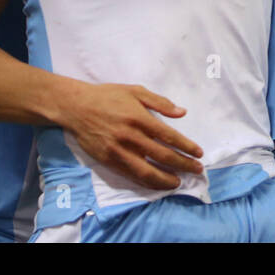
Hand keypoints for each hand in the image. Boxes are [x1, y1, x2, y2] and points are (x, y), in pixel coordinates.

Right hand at [59, 82, 203, 190]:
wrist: (76, 107)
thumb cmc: (107, 96)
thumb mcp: (134, 91)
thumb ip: (159, 102)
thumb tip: (182, 112)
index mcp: (139, 117)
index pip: (169, 136)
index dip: (186, 146)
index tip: (198, 153)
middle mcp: (131, 136)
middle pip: (162, 156)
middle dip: (183, 164)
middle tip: (196, 170)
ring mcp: (119, 151)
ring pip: (147, 171)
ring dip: (166, 179)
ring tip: (178, 182)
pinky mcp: (109, 160)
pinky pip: (131, 175)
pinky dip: (146, 181)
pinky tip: (156, 183)